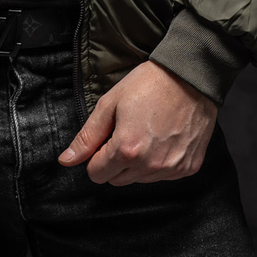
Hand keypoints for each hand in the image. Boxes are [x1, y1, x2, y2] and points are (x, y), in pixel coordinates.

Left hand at [57, 61, 216, 184]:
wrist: (190, 77)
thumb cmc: (149, 84)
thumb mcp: (109, 104)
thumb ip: (87, 137)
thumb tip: (66, 160)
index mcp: (127, 149)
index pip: (96, 174)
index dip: (96, 155)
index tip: (106, 138)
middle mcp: (150, 165)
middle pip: (117, 180)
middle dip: (115, 160)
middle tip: (126, 131)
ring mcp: (171, 169)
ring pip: (140, 179)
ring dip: (137, 163)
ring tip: (146, 132)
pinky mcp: (188, 167)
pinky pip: (163, 176)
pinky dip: (159, 162)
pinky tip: (163, 138)